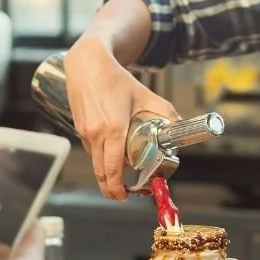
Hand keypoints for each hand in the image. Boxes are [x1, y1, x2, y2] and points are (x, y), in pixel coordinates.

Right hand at [64, 37, 178, 199]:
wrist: (87, 63)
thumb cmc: (114, 78)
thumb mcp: (145, 95)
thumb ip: (165, 113)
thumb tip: (180, 127)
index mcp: (112, 129)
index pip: (113, 169)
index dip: (118, 188)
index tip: (126, 196)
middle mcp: (95, 134)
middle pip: (101, 173)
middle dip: (112, 189)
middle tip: (126, 194)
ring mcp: (85, 133)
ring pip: (95, 164)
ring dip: (107, 175)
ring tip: (122, 178)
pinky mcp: (79, 130)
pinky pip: (91, 152)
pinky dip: (101, 160)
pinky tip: (113, 156)